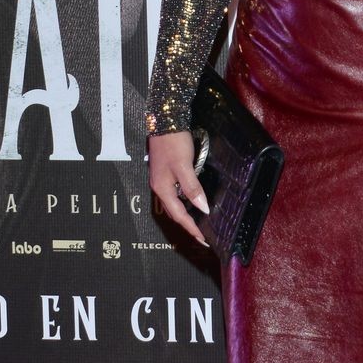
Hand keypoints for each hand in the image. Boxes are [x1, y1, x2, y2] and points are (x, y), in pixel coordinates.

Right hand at [147, 129, 210, 245]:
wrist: (165, 122)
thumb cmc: (173, 143)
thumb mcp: (185, 166)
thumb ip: (192, 188)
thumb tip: (202, 209)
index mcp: (163, 188)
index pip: (179, 215)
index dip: (191, 228)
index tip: (203, 240)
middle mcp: (159, 187)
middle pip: (174, 212)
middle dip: (187, 225)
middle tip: (201, 236)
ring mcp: (161, 180)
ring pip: (174, 203)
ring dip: (185, 215)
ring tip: (197, 223)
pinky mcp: (165, 172)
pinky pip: (174, 194)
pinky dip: (183, 203)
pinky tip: (191, 201)